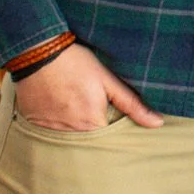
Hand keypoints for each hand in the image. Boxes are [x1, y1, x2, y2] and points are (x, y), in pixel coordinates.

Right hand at [13, 42, 163, 131]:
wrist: (36, 51)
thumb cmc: (74, 62)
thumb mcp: (107, 79)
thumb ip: (132, 104)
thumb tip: (157, 122)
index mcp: (92, 122)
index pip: (111, 142)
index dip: (116, 134)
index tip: (117, 125)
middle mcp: (71, 132)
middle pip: (90, 143)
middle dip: (97, 134)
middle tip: (94, 111)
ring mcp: (51, 130)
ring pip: (71, 139)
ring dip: (77, 129)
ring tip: (76, 107)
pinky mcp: (36, 125)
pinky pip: (52, 133)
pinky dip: (59, 125)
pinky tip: (61, 108)